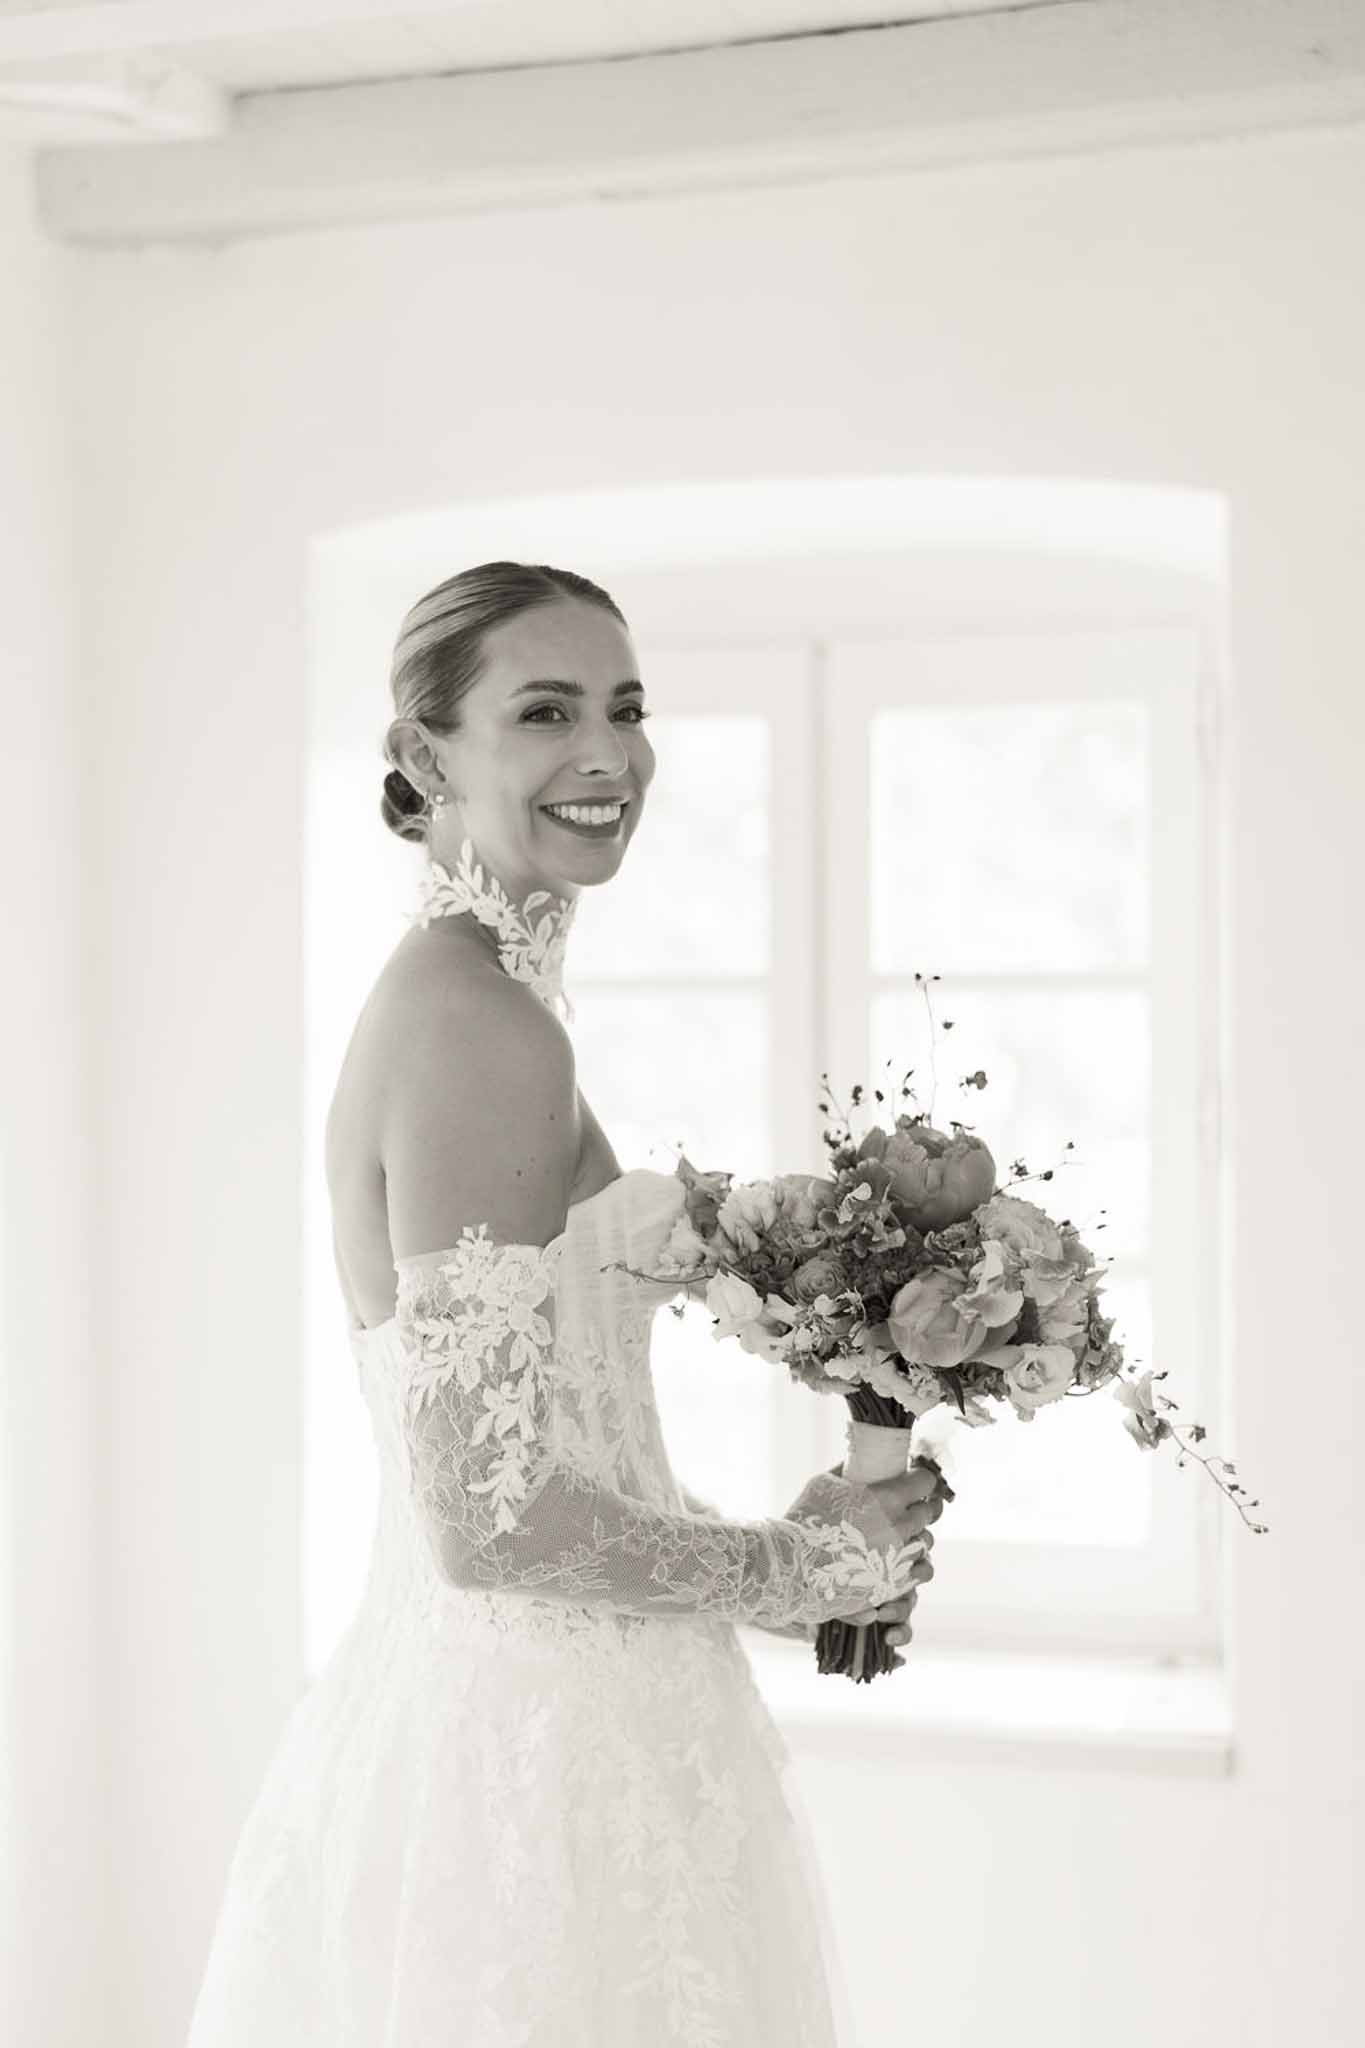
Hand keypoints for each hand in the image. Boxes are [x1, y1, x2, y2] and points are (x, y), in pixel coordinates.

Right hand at [784, 1457, 947, 1622]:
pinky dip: (914, 1562)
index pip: (925, 1482)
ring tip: (900, 1534)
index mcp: (886, 1499)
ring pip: (926, 1542)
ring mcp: (898, 1558)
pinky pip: (922, 1570)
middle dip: (919, 1506)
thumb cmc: (804, 1522)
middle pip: (927, 1512)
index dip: (922, 1479)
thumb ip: (846, 1470)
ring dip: (916, 1535)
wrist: (792, 1568)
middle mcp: (899, 1527)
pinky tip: (901, 1558)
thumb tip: (856, 1460)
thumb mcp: (822, 1484)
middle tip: (905, 1506)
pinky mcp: (893, 1583)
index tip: (916, 1479)